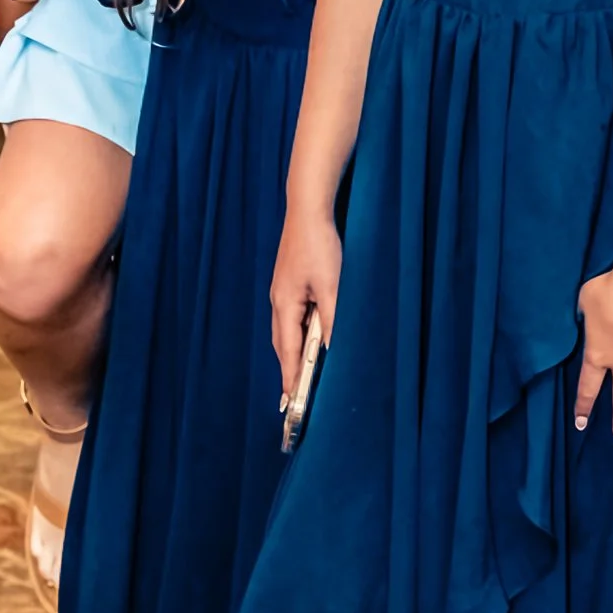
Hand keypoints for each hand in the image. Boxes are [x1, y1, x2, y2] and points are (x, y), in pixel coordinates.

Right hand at [271, 204, 342, 387]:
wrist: (308, 211)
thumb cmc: (320, 245)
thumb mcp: (332, 285)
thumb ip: (332, 319)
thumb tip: (333, 349)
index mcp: (285, 305)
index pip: (288, 351)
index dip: (291, 377)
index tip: (292, 402)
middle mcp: (279, 302)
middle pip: (283, 344)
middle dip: (289, 371)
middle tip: (294, 399)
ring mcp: (282, 292)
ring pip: (287, 331)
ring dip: (294, 354)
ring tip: (300, 378)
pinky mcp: (290, 284)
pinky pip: (293, 318)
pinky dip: (299, 335)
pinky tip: (308, 340)